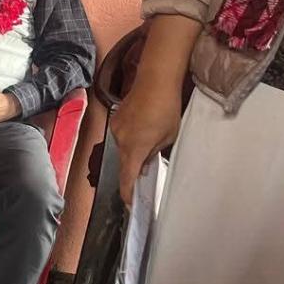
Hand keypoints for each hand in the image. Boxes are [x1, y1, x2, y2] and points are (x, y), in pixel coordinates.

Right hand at [113, 76, 182, 207]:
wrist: (155, 80)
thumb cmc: (166, 109)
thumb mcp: (168, 136)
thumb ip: (154, 153)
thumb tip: (145, 162)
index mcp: (135, 149)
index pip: (127, 178)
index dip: (128, 193)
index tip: (130, 203)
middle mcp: (121, 142)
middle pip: (125, 163)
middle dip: (134, 168)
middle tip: (148, 170)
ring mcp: (116, 130)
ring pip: (124, 148)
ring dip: (134, 150)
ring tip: (150, 138)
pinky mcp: (115, 120)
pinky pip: (122, 136)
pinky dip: (131, 137)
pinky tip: (142, 127)